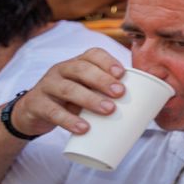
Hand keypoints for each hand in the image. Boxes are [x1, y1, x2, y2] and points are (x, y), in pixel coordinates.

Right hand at [8, 49, 126, 137]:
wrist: (34, 112)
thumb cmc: (71, 100)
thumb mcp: (87, 92)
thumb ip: (109, 94)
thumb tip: (149, 106)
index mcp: (77, 64)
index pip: (93, 55)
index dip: (107, 61)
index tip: (122, 74)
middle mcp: (61, 70)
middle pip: (81, 69)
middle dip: (102, 80)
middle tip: (120, 93)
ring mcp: (47, 86)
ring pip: (67, 88)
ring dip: (90, 99)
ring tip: (109, 110)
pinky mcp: (36, 104)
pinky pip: (52, 111)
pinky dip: (68, 120)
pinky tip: (83, 128)